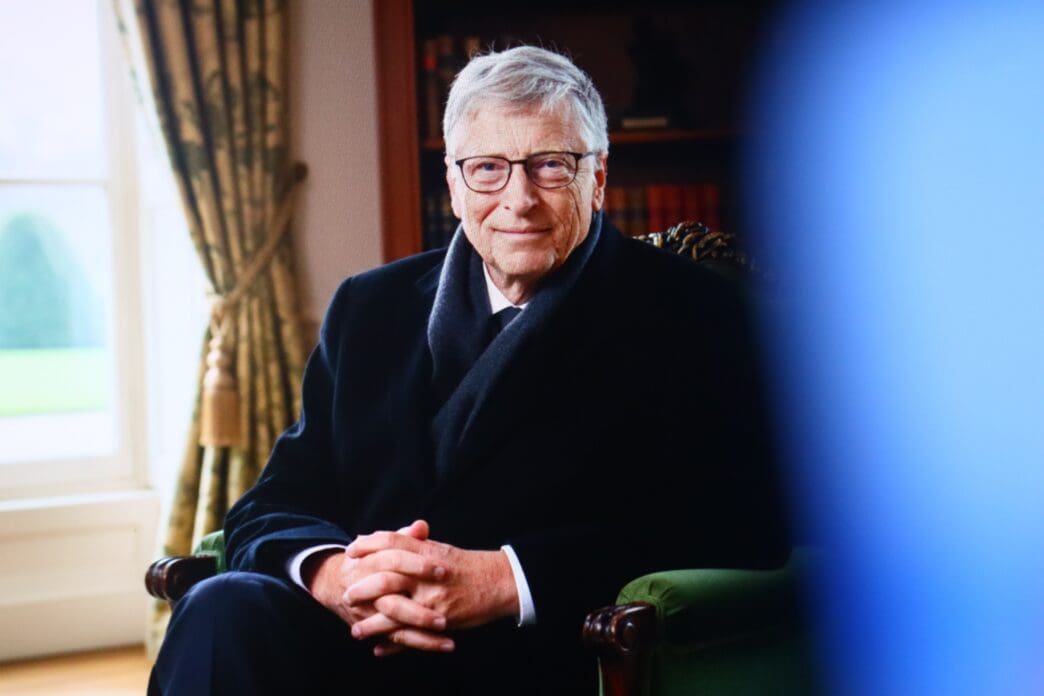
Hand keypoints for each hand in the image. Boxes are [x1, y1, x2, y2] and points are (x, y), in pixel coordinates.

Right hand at [305, 520, 453, 653]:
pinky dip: (421, 643)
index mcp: (369, 563)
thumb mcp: (382, 546)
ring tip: (447, 630)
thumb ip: (404, 537)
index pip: (393, 561)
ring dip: (421, 630)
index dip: (417, 565)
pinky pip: (399, 639)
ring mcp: (370, 612)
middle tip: (445, 608)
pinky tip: (445, 644)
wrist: (335, 585)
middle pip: (391, 599)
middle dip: (418, 606)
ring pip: (394, 624)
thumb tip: (422, 526)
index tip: (444, 569)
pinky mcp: (376, 629)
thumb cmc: (369, 560)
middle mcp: (366, 590)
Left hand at [344, 526, 518, 645]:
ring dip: (372, 622)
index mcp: (427, 552)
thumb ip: (417, 544)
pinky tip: (380, 648)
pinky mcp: (441, 619)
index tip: (350, 551)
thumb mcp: (442, 550)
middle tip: (346, 594)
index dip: (368, 545)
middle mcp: (427, 573)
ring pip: (394, 610)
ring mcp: (433, 597)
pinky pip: (412, 633)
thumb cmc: (468, 566)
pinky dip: (394, 644)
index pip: (392, 542)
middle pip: (386, 577)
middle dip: (362, 587)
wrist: (499, 582)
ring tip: (355, 630)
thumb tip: (391, 537)